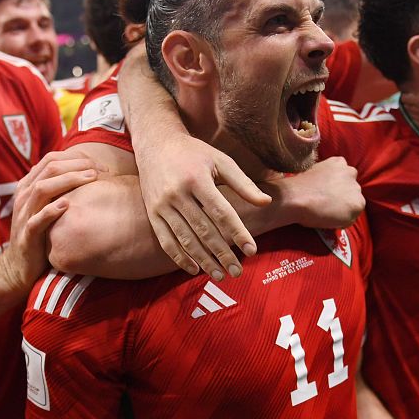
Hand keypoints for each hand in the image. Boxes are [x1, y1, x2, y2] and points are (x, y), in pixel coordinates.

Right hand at [0, 151, 99, 291]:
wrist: (19, 266)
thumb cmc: (41, 235)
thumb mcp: (46, 208)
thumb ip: (59, 191)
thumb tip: (88, 176)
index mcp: (29, 186)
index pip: (51, 160)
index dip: (77, 158)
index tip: (100, 165)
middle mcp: (24, 196)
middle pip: (50, 168)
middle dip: (78, 165)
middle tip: (101, 169)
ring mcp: (24, 214)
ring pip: (43, 188)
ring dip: (68, 180)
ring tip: (91, 178)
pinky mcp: (27, 235)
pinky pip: (37, 220)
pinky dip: (51, 211)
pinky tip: (67, 205)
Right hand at [134, 134, 271, 279]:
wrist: (156, 143)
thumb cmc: (194, 153)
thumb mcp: (220, 160)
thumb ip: (243, 183)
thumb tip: (266, 202)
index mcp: (197, 179)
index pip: (222, 212)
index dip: (238, 233)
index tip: (251, 251)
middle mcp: (177, 193)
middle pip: (204, 230)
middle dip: (222, 253)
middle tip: (237, 272)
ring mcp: (162, 205)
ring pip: (185, 239)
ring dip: (203, 260)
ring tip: (219, 275)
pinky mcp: (152, 213)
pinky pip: (166, 240)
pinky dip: (179, 257)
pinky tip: (194, 269)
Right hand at [273, 156, 364, 228]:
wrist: (297, 197)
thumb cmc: (298, 187)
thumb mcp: (313, 173)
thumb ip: (326, 178)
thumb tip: (326, 190)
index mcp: (339, 162)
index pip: (343, 177)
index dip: (335, 188)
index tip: (326, 194)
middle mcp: (351, 172)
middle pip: (351, 189)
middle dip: (342, 197)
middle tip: (327, 205)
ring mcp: (356, 189)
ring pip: (353, 203)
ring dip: (344, 209)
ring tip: (327, 214)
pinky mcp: (357, 205)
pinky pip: (351, 218)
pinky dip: (342, 221)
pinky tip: (328, 220)